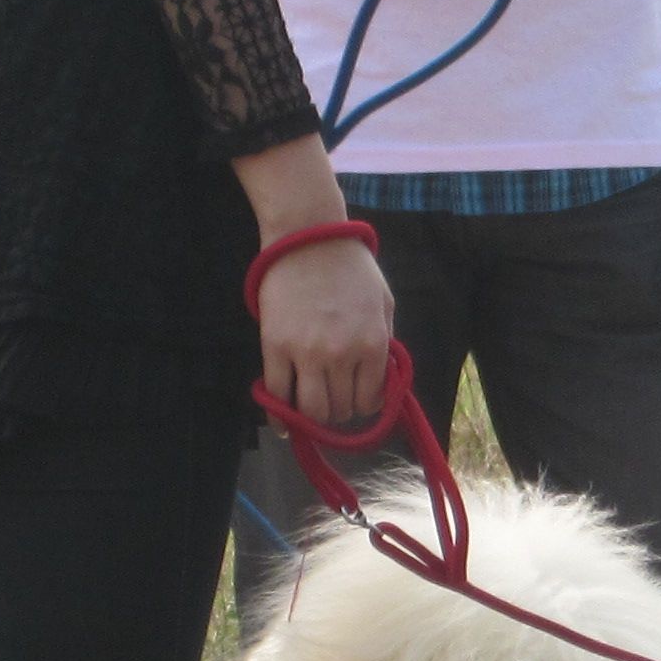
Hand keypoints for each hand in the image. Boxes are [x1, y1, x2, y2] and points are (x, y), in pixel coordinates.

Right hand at [257, 236, 395, 425]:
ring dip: (313, 417)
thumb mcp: (383, 305)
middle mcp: (342, 355)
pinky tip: (283, 423)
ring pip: (312, 411)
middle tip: (333, 401)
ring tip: (310, 407)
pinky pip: (278, 395)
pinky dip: (280, 416)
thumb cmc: (351, 268)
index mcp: (373, 345)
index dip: (364, 405)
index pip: (371, 401)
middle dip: (339, 412)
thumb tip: (381, 380)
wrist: (309, 237)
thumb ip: (384, 344)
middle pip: (341, 410)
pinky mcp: (275, 346)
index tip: (356, 398)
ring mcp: (307, 353)